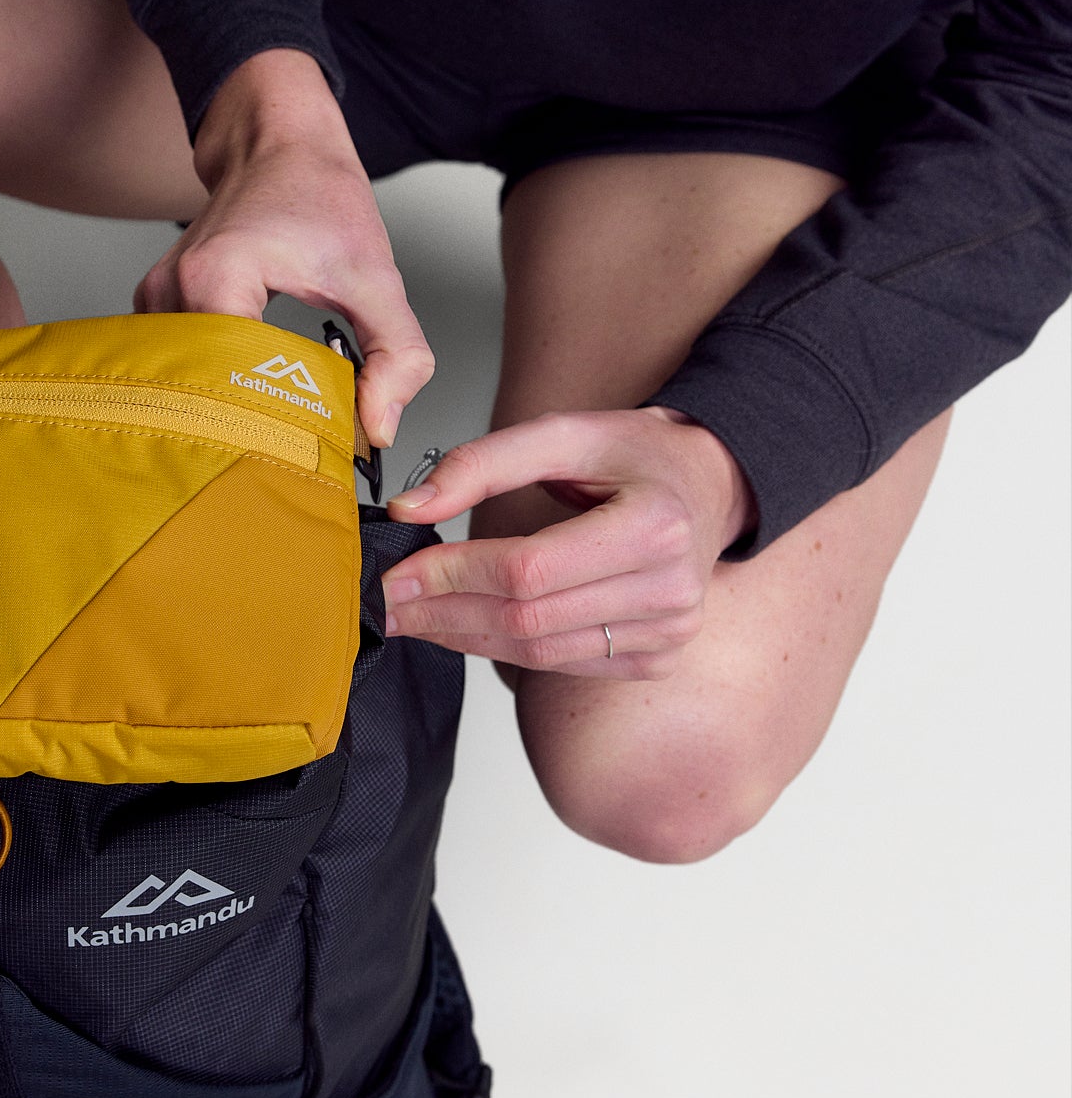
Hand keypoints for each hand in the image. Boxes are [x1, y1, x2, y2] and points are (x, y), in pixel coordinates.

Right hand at [134, 51, 432, 445]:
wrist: (281, 142)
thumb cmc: (320, 196)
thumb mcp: (377, 276)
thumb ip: (395, 355)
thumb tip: (378, 427)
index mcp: (218, 276)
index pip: (232, 384)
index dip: (274, 425)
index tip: (314, 449)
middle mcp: (172, 290)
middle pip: (201, 396)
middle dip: (250, 430)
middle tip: (296, 457)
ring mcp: (156, 299)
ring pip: (184, 389)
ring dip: (227, 413)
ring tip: (270, 432)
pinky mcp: (157, 307)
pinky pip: (178, 368)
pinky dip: (212, 389)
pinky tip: (245, 401)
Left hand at [380, 407, 756, 678]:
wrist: (709, 487)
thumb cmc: (639, 456)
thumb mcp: (566, 433)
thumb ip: (484, 463)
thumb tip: (410, 507)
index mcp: (653, 528)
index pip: (528, 569)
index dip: (453, 574)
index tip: (397, 573)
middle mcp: (670, 591)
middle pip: (528, 619)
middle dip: (445, 613)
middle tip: (388, 605)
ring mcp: (668, 634)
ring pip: (538, 653)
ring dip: (465, 637)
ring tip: (415, 619)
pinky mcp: (656, 659)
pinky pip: (562, 664)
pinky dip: (505, 650)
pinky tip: (467, 630)